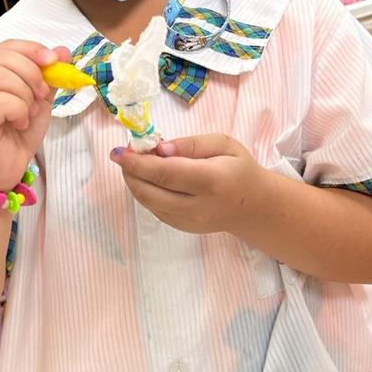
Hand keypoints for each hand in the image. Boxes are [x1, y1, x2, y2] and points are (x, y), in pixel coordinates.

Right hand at [0, 41, 67, 192]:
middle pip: (3, 57)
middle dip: (32, 74)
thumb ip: (47, 77)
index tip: (52, 61)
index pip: (6, 46)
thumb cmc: (14, 139)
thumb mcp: (37, 102)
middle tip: (41, 96)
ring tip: (28, 113)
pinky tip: (19, 124)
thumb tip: (63, 51)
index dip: (31, 49)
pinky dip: (18, 110)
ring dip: (24, 94)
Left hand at [110, 134, 264, 233]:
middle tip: (122, 153)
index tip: (119, 151)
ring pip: (148, 202)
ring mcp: (188, 222)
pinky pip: (155, 209)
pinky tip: (148, 176)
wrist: (253, 207)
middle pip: (150, 192)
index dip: (138, 163)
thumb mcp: (223, 145)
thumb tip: (159, 149)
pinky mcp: (181, 227)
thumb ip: (191, 145)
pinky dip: (145, 191)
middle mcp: (197, 206)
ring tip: (134, 162)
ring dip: (134, 181)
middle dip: (130, 172)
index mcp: (211, 181)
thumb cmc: (239, 169)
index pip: (165, 174)